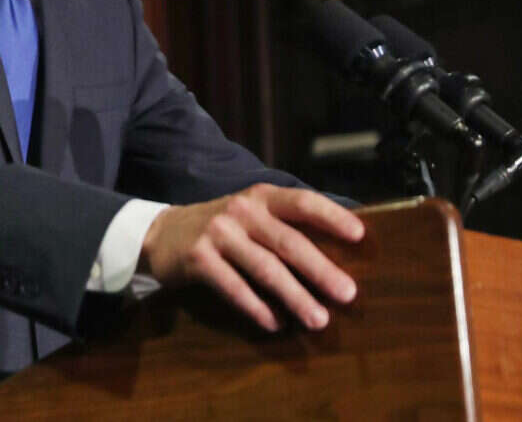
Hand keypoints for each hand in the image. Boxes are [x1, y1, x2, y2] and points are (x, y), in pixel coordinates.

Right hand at [138, 183, 363, 331]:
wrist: (160, 233)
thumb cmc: (221, 227)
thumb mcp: (250, 214)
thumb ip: (284, 224)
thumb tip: (339, 251)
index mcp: (260, 197)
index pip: (301, 202)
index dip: (331, 217)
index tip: (361, 236)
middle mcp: (240, 211)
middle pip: (288, 242)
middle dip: (321, 270)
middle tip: (348, 294)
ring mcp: (218, 234)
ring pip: (265, 269)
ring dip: (295, 296)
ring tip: (318, 320)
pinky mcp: (198, 259)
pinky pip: (234, 287)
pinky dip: (256, 308)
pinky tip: (275, 323)